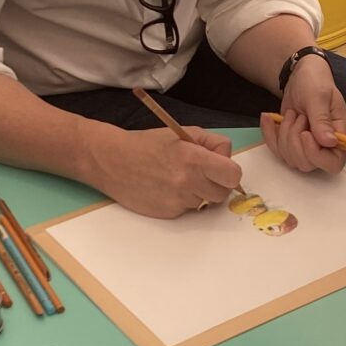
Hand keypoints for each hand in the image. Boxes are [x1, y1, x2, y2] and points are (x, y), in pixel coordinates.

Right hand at [97, 125, 240, 218]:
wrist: (112, 161)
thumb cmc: (148, 144)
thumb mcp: (182, 132)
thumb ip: (212, 143)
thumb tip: (228, 158)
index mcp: (193, 158)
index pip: (233, 175)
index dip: (230, 172)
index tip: (221, 168)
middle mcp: (187, 182)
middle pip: (223, 194)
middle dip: (217, 184)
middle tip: (202, 174)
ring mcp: (177, 200)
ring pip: (205, 203)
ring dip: (199, 193)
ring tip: (178, 178)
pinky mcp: (168, 213)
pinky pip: (188, 209)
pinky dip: (183, 200)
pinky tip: (166, 187)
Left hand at [263, 53, 345, 175]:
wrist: (301, 77)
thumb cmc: (315, 82)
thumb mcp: (318, 97)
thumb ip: (322, 119)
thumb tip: (330, 142)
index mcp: (339, 135)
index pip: (333, 163)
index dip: (316, 155)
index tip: (305, 134)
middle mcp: (325, 146)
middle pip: (307, 164)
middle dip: (294, 140)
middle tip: (297, 116)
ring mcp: (307, 147)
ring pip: (290, 159)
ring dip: (284, 135)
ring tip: (291, 113)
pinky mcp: (291, 143)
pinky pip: (276, 150)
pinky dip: (270, 134)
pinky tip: (269, 118)